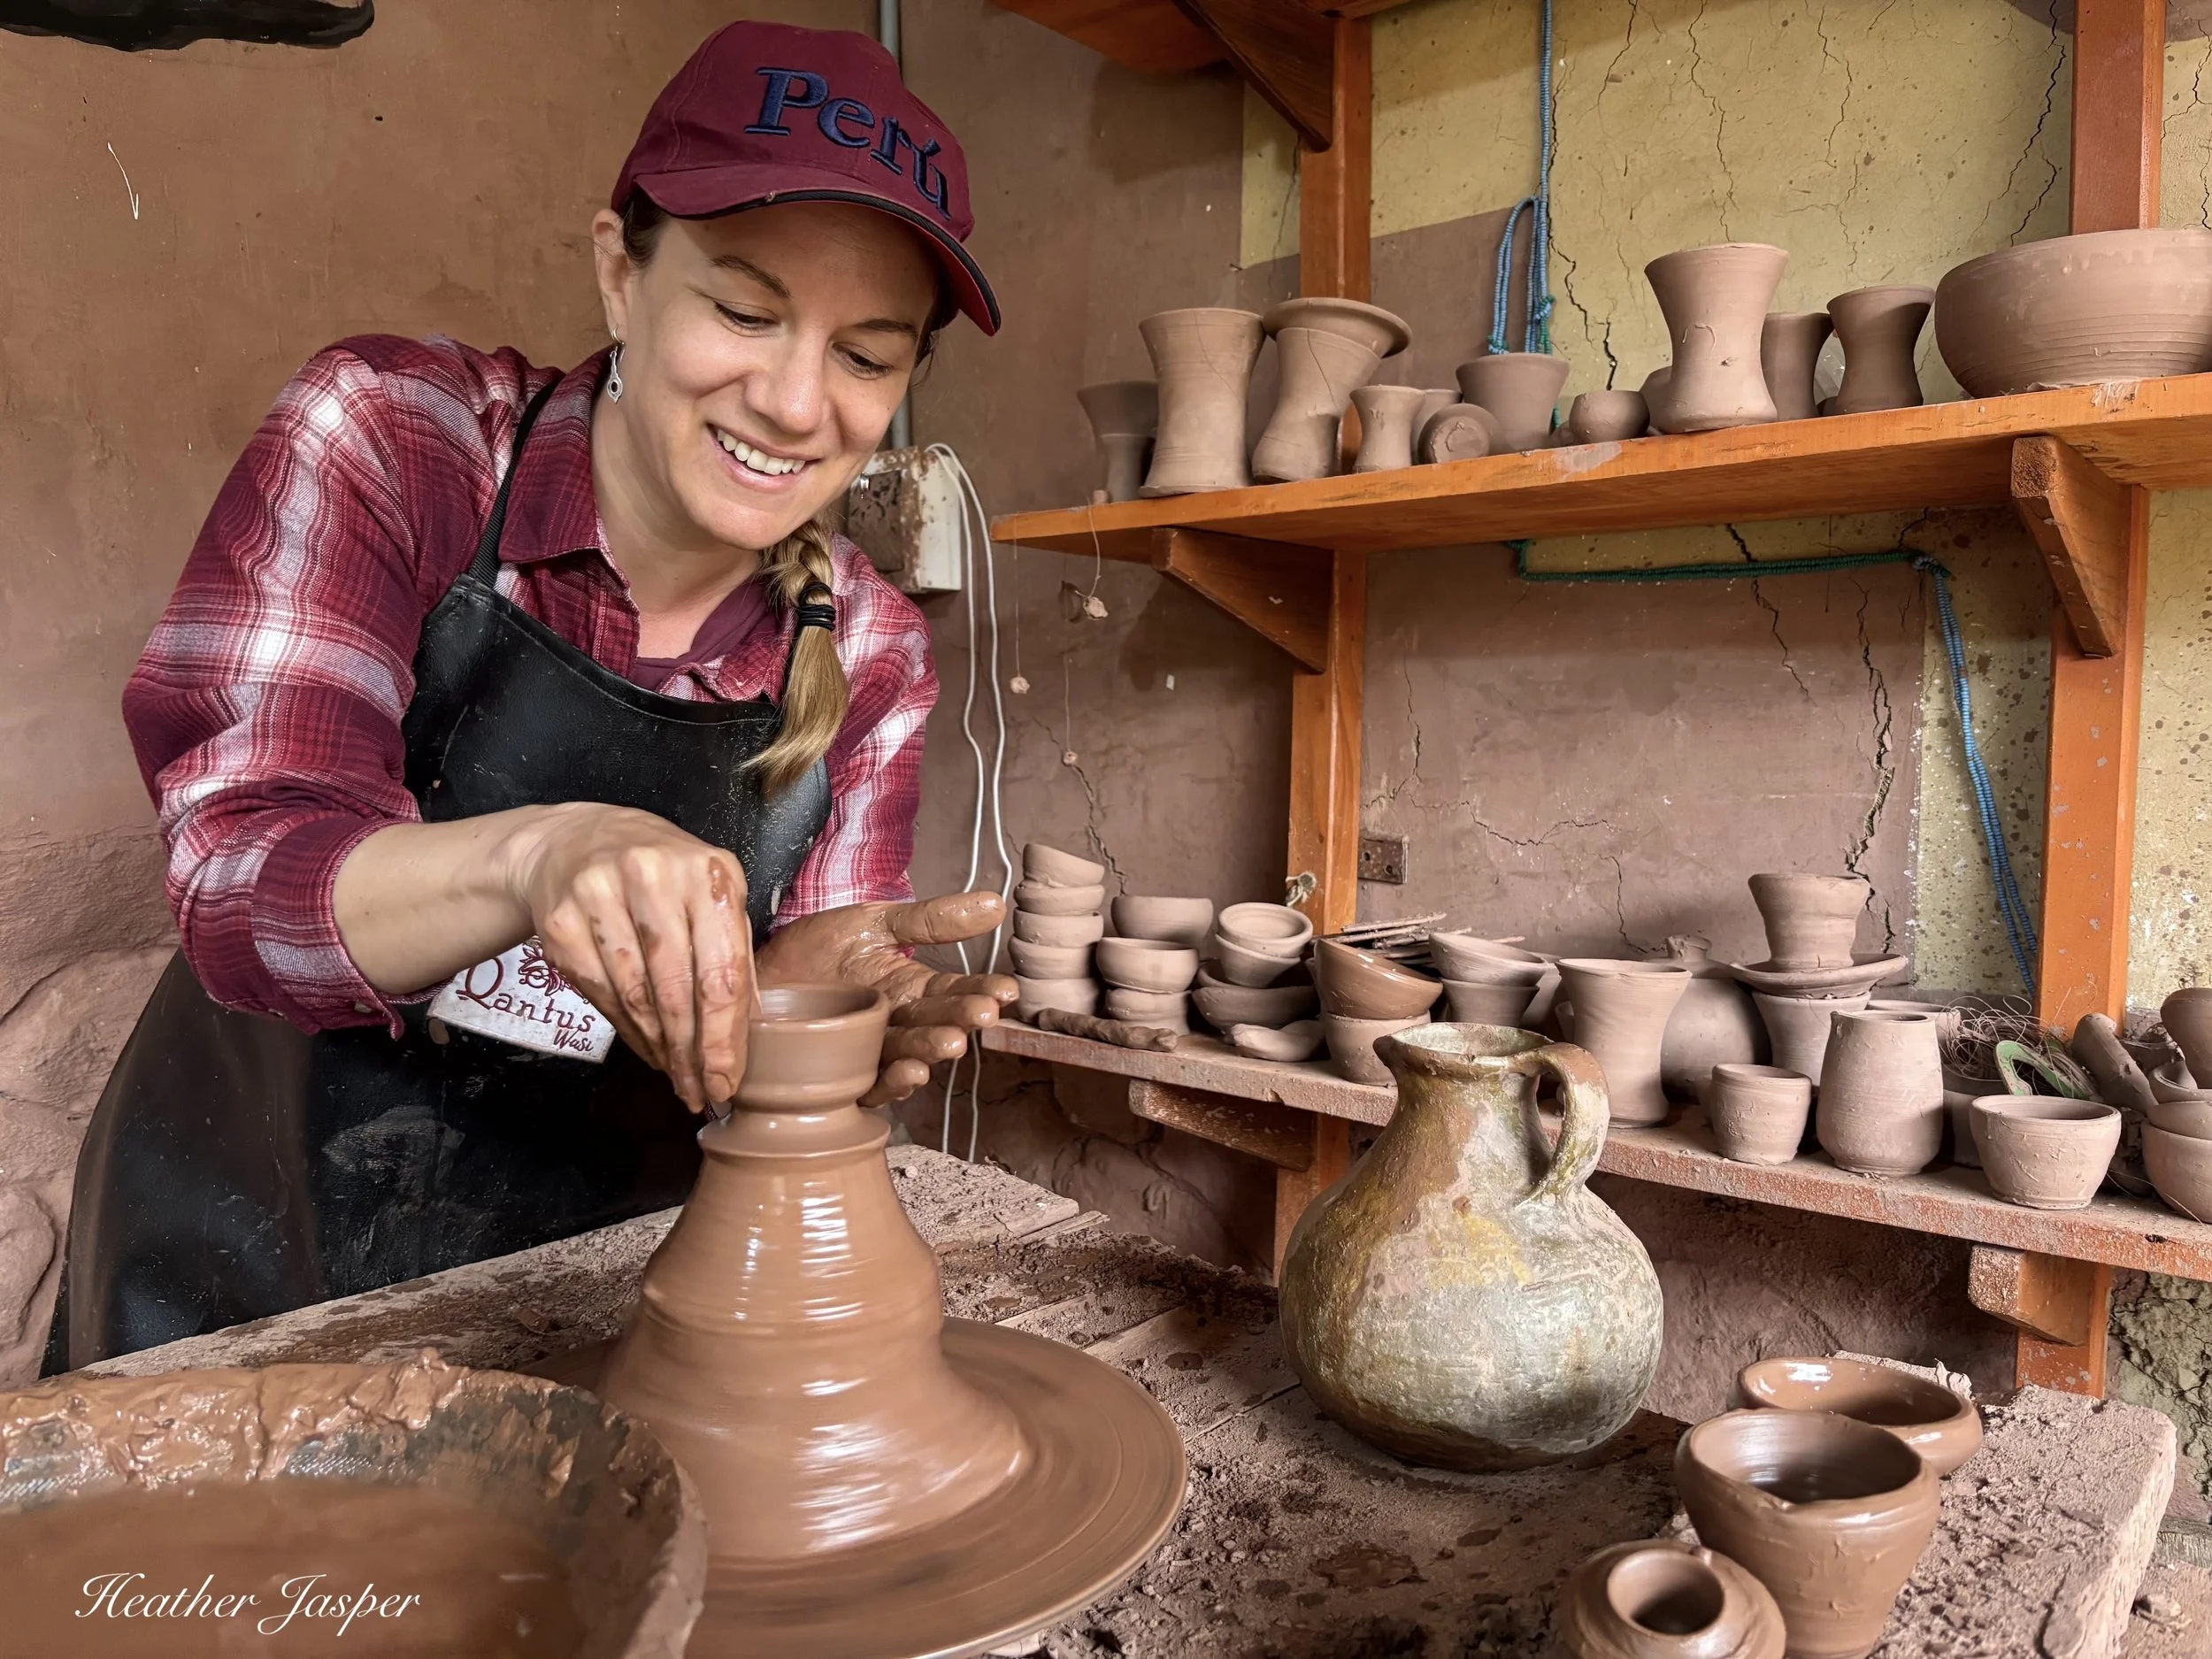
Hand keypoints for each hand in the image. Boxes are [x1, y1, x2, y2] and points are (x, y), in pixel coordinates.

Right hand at [501, 803, 752, 1112]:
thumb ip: (733, 948)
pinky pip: (600, 993)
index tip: (727, 1079)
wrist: (576, 841)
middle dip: (691, 1052)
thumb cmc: (660, 873)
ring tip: (675, 1074)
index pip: (720, 971)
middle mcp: (653, 878)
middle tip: (700, 1091)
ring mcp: (600, 897)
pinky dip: (625, 1028)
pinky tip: (643, 1044)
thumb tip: (748, 1025)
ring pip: (635, 997)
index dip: (724, 1035)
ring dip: (658, 1047)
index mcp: (706, 873)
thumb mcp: (709, 891)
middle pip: (676, 990)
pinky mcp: (562, 921)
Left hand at [755, 891, 1017, 1106]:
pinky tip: (909, 1073)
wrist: (753, 974)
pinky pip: (872, 1086)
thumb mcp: (875, 921)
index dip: (981, 991)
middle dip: (959, 1021)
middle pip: (936, 1025)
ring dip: (931, 1052)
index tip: (1004, 990)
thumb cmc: (813, 950)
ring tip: (949, 1043)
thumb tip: (994, 905)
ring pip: (909, 1057)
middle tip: (980, 1015)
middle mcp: (897, 1025)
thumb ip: (931, 919)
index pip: (955, 992)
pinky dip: (892, 1083)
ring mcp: (871, 1053)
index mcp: (910, 989)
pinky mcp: (841, 1078)